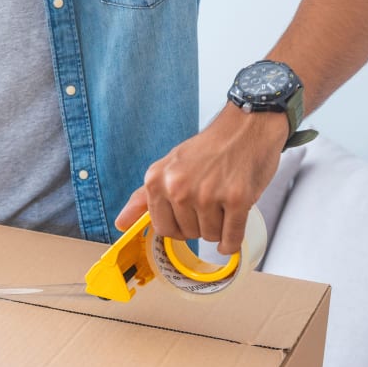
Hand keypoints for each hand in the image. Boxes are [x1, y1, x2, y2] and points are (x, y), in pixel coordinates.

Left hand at [115, 104, 288, 254]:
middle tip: (210, 201)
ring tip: (223, 202)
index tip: (188, 213)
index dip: (178, 225)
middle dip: (199, 225)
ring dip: (219, 228)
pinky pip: (231, 237)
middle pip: (186, 234)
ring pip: (209, 236)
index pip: (161, 227)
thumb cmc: (210, 148)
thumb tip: (120, 223)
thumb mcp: (168, 168)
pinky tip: (231, 234)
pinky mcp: (236, 199)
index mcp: (157, 180)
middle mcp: (178, 187)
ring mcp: (207, 194)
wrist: (247, 125)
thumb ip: (143, 198)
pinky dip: (232, 241)